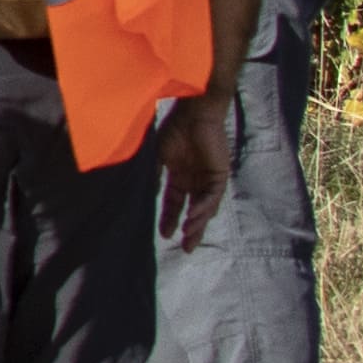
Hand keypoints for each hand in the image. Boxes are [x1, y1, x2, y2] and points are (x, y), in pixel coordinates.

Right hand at [162, 95, 232, 250]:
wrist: (194, 113)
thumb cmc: (174, 129)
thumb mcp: (157, 156)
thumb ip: (153, 175)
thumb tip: (142, 194)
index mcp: (180, 176)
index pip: (175, 203)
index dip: (170, 219)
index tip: (164, 236)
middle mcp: (195, 180)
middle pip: (194, 210)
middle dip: (191, 230)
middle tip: (186, 249)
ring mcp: (208, 178)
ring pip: (205, 207)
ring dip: (197, 222)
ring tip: (188, 236)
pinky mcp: (219, 175)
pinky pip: (212, 196)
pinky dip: (203, 207)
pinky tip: (194, 217)